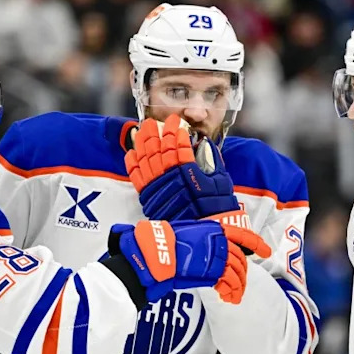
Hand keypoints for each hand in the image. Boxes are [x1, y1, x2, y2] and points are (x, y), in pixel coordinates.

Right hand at [109, 219, 249, 303]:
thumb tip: (200, 253)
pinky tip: (228, 298)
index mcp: (211, 229)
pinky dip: (230, 292)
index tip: (266, 251)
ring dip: (237, 286)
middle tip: (239, 287)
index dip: (256, 243)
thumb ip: (198, 243)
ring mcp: (216, 255)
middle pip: (239, 259)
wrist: (153, 255)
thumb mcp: (183, 237)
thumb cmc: (161, 245)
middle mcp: (217, 240)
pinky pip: (228, 283)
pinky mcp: (212, 271)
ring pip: (236, 272)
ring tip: (233, 296)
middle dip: (241, 275)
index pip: (240, 235)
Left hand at [125, 115, 241, 221]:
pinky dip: (133, 163)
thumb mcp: (221, 181)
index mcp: (189, 170)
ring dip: (142, 143)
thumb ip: (212, 161)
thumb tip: (204, 145)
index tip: (176, 121)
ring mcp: (157, 186)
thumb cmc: (216, 208)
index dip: (176, 131)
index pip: (178, 144)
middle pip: (159, 148)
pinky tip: (132, 152)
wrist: (204, 231)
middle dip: (156, 132)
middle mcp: (170, 176)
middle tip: (154, 122)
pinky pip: (137, 177)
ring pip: (145, 159)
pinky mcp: (149, 197)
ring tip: (142, 131)